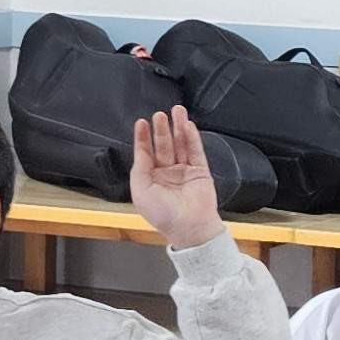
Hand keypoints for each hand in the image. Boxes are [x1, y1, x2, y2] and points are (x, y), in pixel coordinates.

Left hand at [129, 107, 225, 250]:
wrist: (189, 227)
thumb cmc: (163, 216)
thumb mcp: (140, 191)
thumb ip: (139, 168)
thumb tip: (141, 151)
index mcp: (151, 179)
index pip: (146, 153)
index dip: (143, 138)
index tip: (141, 123)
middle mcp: (168, 174)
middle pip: (164, 146)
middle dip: (161, 130)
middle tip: (159, 115)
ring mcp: (185, 172)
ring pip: (180, 145)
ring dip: (178, 128)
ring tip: (176, 111)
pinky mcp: (200, 173)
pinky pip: (196, 151)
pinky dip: (192, 138)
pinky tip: (188, 125)